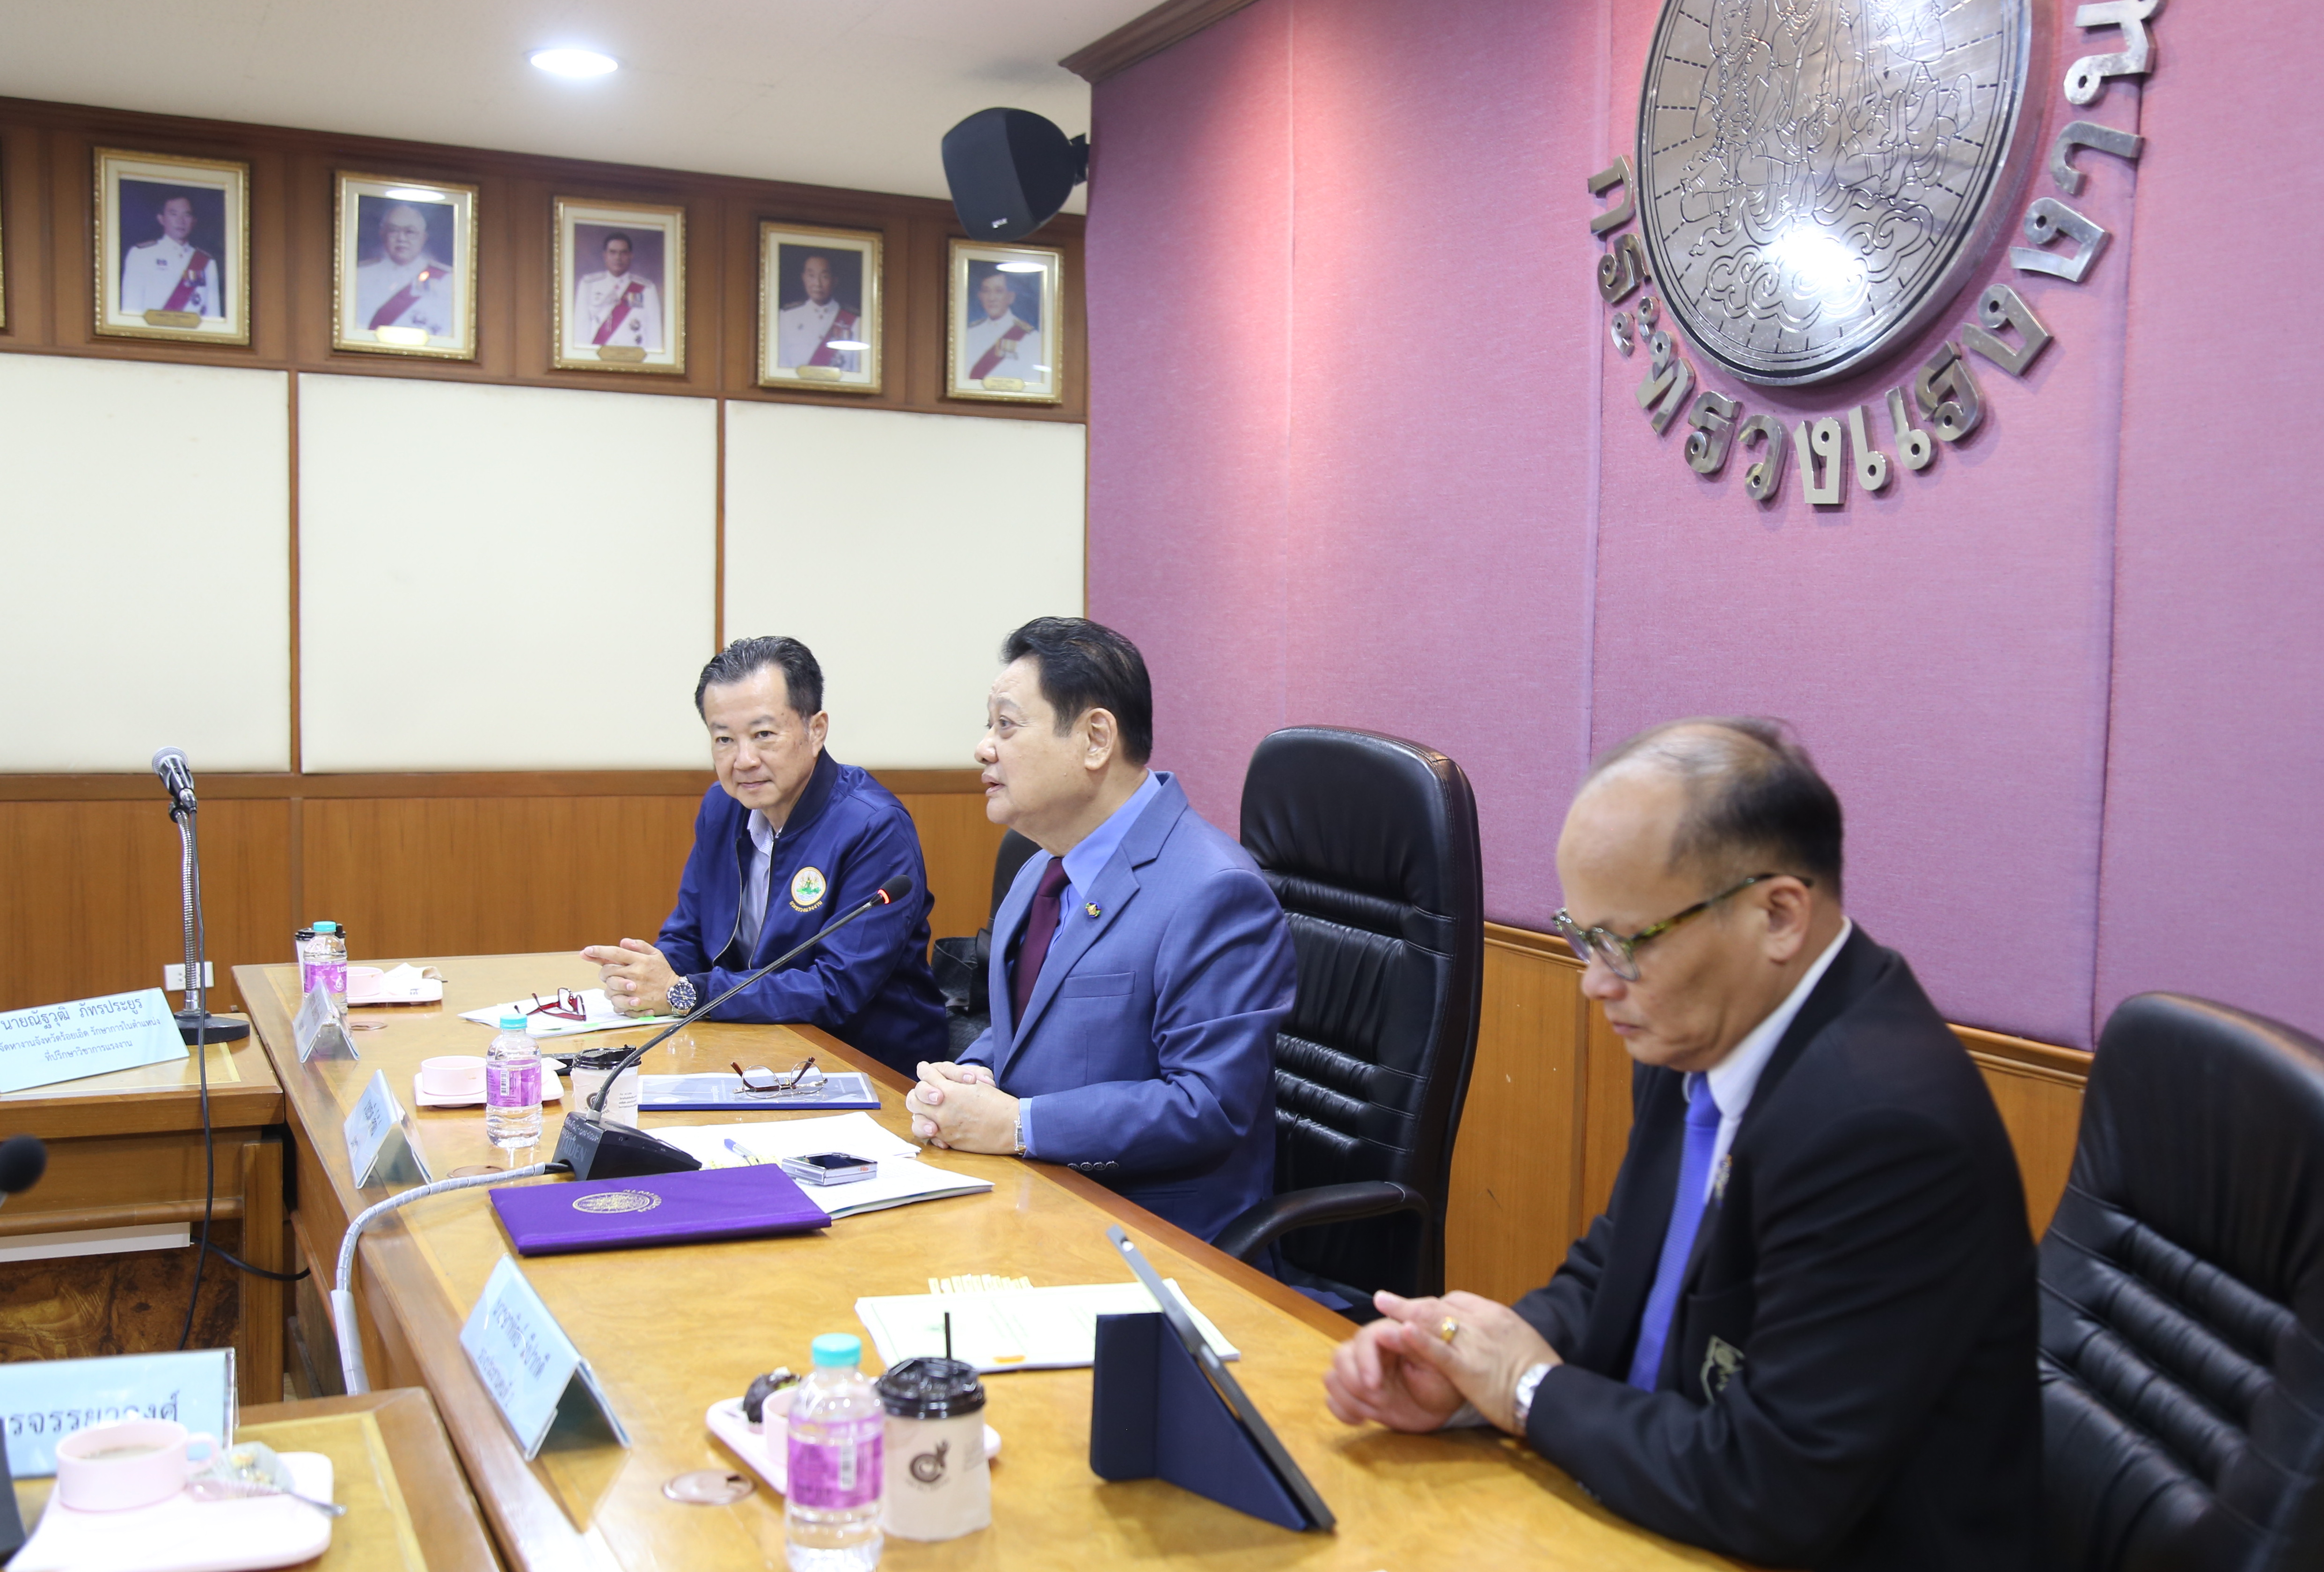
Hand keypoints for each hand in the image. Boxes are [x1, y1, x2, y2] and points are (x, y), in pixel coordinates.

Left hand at [581, 938, 675, 1014]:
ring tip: (617, 987)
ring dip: (609, 988)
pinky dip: (615, 1001)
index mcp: (640, 961)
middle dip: (604, 972)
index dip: (599, 951)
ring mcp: (634, 990)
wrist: (677, 994)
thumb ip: (639, 946)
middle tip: (608, 974)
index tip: (586, 951)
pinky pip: (615, 1003)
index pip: (615, 953)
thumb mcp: (656, 955)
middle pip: (607, 971)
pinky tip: (621, 998)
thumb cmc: (664, 973)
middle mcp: (635, 974)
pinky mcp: (634, 1004)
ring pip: (608, 988)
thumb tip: (622, 941)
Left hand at [904, 1061, 1017, 1152]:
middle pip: (914, 1098)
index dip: (925, 1071)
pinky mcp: (948, 1140)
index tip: (926, 1070)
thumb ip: (953, 1079)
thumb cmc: (997, 1102)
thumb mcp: (976, 1083)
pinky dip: (930, 1131)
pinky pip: (928, 1136)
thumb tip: (938, 1077)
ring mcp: (942, 1126)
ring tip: (928, 1112)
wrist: (1010, 1126)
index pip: (926, 1075)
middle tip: (927, 1094)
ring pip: (916, 1119)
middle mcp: (941, 1108)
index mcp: (948, 1089)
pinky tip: (936, 1127)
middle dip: (919, 1093)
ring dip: (920, 1113)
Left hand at [1324, 1290, 1558, 1434]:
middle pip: (1440, 1306)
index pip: (1457, 1301)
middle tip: (1386, 1300)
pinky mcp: (1468, 1369)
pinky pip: (1440, 1351)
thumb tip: (1484, 1336)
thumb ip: (1498, 1335)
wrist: (1553, 1394)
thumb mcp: (1521, 1342)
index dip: (1434, 1305)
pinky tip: (1401, 1331)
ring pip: (1434, 1322)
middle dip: (1411, 1303)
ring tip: (1382, 1302)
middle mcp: (1483, 1323)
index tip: (1419, 1309)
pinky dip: (1419, 1340)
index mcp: (1497, 1315)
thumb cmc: (1541, 1374)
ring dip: (1404, 1311)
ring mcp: (1475, 1345)